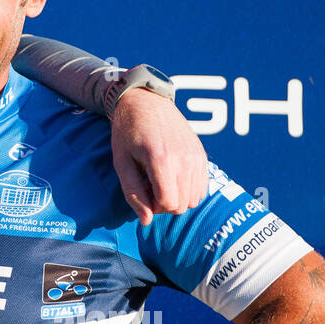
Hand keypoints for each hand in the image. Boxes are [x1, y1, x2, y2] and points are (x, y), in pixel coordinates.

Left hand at [110, 88, 206, 225]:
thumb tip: (146, 221)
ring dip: (176, 197)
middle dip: (163, 203)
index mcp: (162, 160)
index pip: (168, 204)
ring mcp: (197, 157)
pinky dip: (187, 189)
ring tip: (160, 179)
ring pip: (194, 199)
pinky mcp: (202, 155)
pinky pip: (202, 187)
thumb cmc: (128, 132)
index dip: (152, 206)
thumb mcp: (122, 163)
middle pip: (182, 205)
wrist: (145, 102)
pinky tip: (172, 175)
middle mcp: (185, 159)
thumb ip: (133, 193)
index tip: (141, 190)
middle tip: (148, 184)